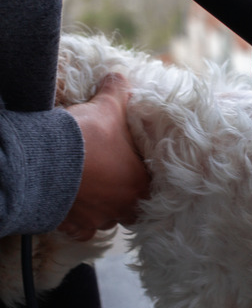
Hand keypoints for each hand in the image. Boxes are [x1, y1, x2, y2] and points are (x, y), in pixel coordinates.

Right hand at [59, 73, 149, 240]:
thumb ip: (118, 90)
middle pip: (131, 208)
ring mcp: (98, 219)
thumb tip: (119, 76)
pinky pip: (79, 231)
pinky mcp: (72, 226)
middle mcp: (123, 207)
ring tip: (90, 190)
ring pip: (106, 220)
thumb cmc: (85, 137)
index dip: (143, 178)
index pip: (152, 188)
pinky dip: (76, 222)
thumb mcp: (107, 106)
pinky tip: (72, 206)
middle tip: (112, 182)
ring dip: (100, 207)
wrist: (45, 161)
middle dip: (123, 197)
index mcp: (140, 183)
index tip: (133, 171)